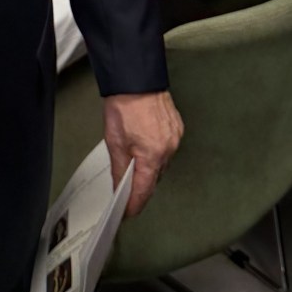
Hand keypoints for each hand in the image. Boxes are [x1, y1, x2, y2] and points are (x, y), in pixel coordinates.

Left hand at [102, 90, 182, 216]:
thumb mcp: (114, 142)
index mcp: (152, 155)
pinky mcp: (177, 128)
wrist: (135, 79)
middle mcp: (168, 149)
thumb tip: (119, 188)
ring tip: (133, 163)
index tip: (128, 212)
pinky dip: (155, 152)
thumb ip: (119, 169)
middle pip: (154, 178)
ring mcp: (175, 138)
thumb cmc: (124, 105)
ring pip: (161, 164)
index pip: (145, 190)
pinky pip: (167, 149)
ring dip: (148, 168)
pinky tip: (144, 146)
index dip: (135, 204)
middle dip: (141, 185)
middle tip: (126, 189)